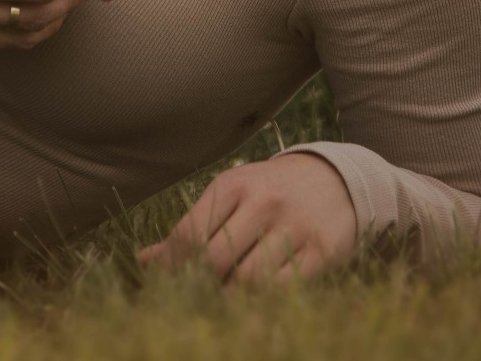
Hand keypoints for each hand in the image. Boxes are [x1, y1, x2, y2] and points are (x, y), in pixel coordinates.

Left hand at [138, 152, 357, 282]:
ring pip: (249, 278)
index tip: (170, 282)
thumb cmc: (269, 191)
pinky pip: (284, 288)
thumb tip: (145, 260)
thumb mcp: (229, 196)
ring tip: (227, 297)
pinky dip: (265, 300)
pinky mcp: (322, 251)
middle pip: (215, 258)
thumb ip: (191, 228)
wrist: (335, 179)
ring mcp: (294, 227)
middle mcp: (263, 202)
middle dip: (201, 283)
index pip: (189, 234)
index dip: (173, 266)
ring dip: (232, 296)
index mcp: (232, 184)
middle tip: (199, 293)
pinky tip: (257, 299)